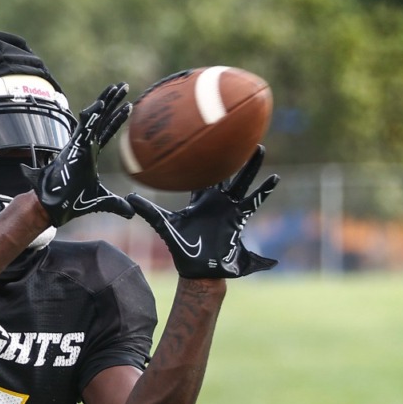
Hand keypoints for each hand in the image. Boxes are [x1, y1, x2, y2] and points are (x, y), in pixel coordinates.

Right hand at [23, 83, 133, 226]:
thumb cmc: (72, 202)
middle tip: (124, 86)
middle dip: (113, 101)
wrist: (54, 205)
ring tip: (117, 88)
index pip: (106, 131)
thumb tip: (131, 212)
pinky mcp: (74, 147)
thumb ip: (116, 205)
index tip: (129, 105)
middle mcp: (85, 145)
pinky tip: (102, 104)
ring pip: (94, 118)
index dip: (117, 118)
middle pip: (102, 118)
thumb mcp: (101, 201)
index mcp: (90, 153)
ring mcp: (79, 144)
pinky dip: (92, 115)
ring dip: (105, 101)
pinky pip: (84, 128)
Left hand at [127, 146, 279, 277]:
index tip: (206, 138)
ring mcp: (229, 208)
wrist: (198, 269)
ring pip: (242, 182)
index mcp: (199, 199)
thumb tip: (128, 197)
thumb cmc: (181, 248)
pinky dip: (264, 191)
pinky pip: (253, 201)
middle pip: (226, 172)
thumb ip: (148, 211)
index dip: (204, 158)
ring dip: (250, 166)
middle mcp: (216, 201)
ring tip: (259, 148)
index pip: (202, 174)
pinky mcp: (239, 218)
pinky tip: (274, 179)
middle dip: (231, 155)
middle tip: (236, 134)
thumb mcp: (163, 225)